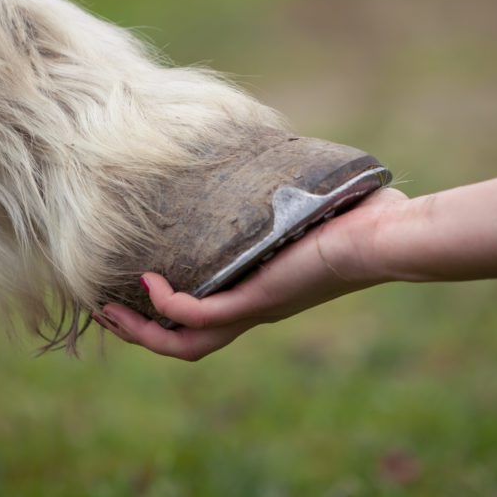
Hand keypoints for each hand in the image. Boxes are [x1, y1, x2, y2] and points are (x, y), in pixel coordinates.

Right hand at [94, 187, 409, 360]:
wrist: (387, 236)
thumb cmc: (363, 220)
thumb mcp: (307, 205)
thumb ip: (283, 191)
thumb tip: (276, 154)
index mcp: (264, 291)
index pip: (205, 317)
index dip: (166, 313)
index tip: (135, 289)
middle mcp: (256, 308)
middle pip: (186, 342)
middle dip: (142, 332)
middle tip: (108, 311)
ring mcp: (256, 308)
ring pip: (186, 342)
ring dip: (143, 331)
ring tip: (111, 310)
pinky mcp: (259, 300)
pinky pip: (198, 316)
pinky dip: (167, 306)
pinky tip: (150, 282)